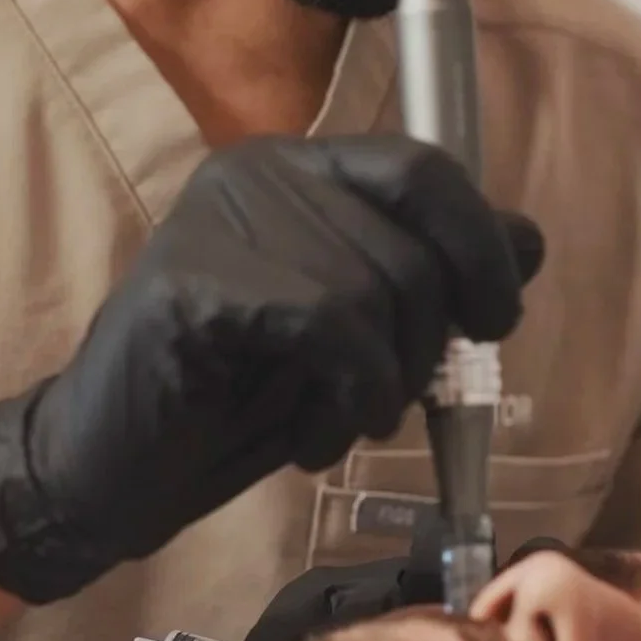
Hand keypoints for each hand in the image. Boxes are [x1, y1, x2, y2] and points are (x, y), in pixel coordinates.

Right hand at [0, 137, 543, 604]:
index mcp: (299, 170)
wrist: (112, 470)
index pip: (426, 170)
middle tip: (386, 403)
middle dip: (427, 344)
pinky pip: (323, 322)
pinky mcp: (191, 280)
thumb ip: (431, 280)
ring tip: (337, 425)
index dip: (481, 244)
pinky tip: (312, 438)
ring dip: (378, 387)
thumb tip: (528, 241)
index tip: (493, 319)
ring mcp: (216, 218)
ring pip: (374, 289)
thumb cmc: (233, 402)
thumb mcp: (355, 338)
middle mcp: (256, 172)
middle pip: (413, 242)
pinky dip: (341, 395)